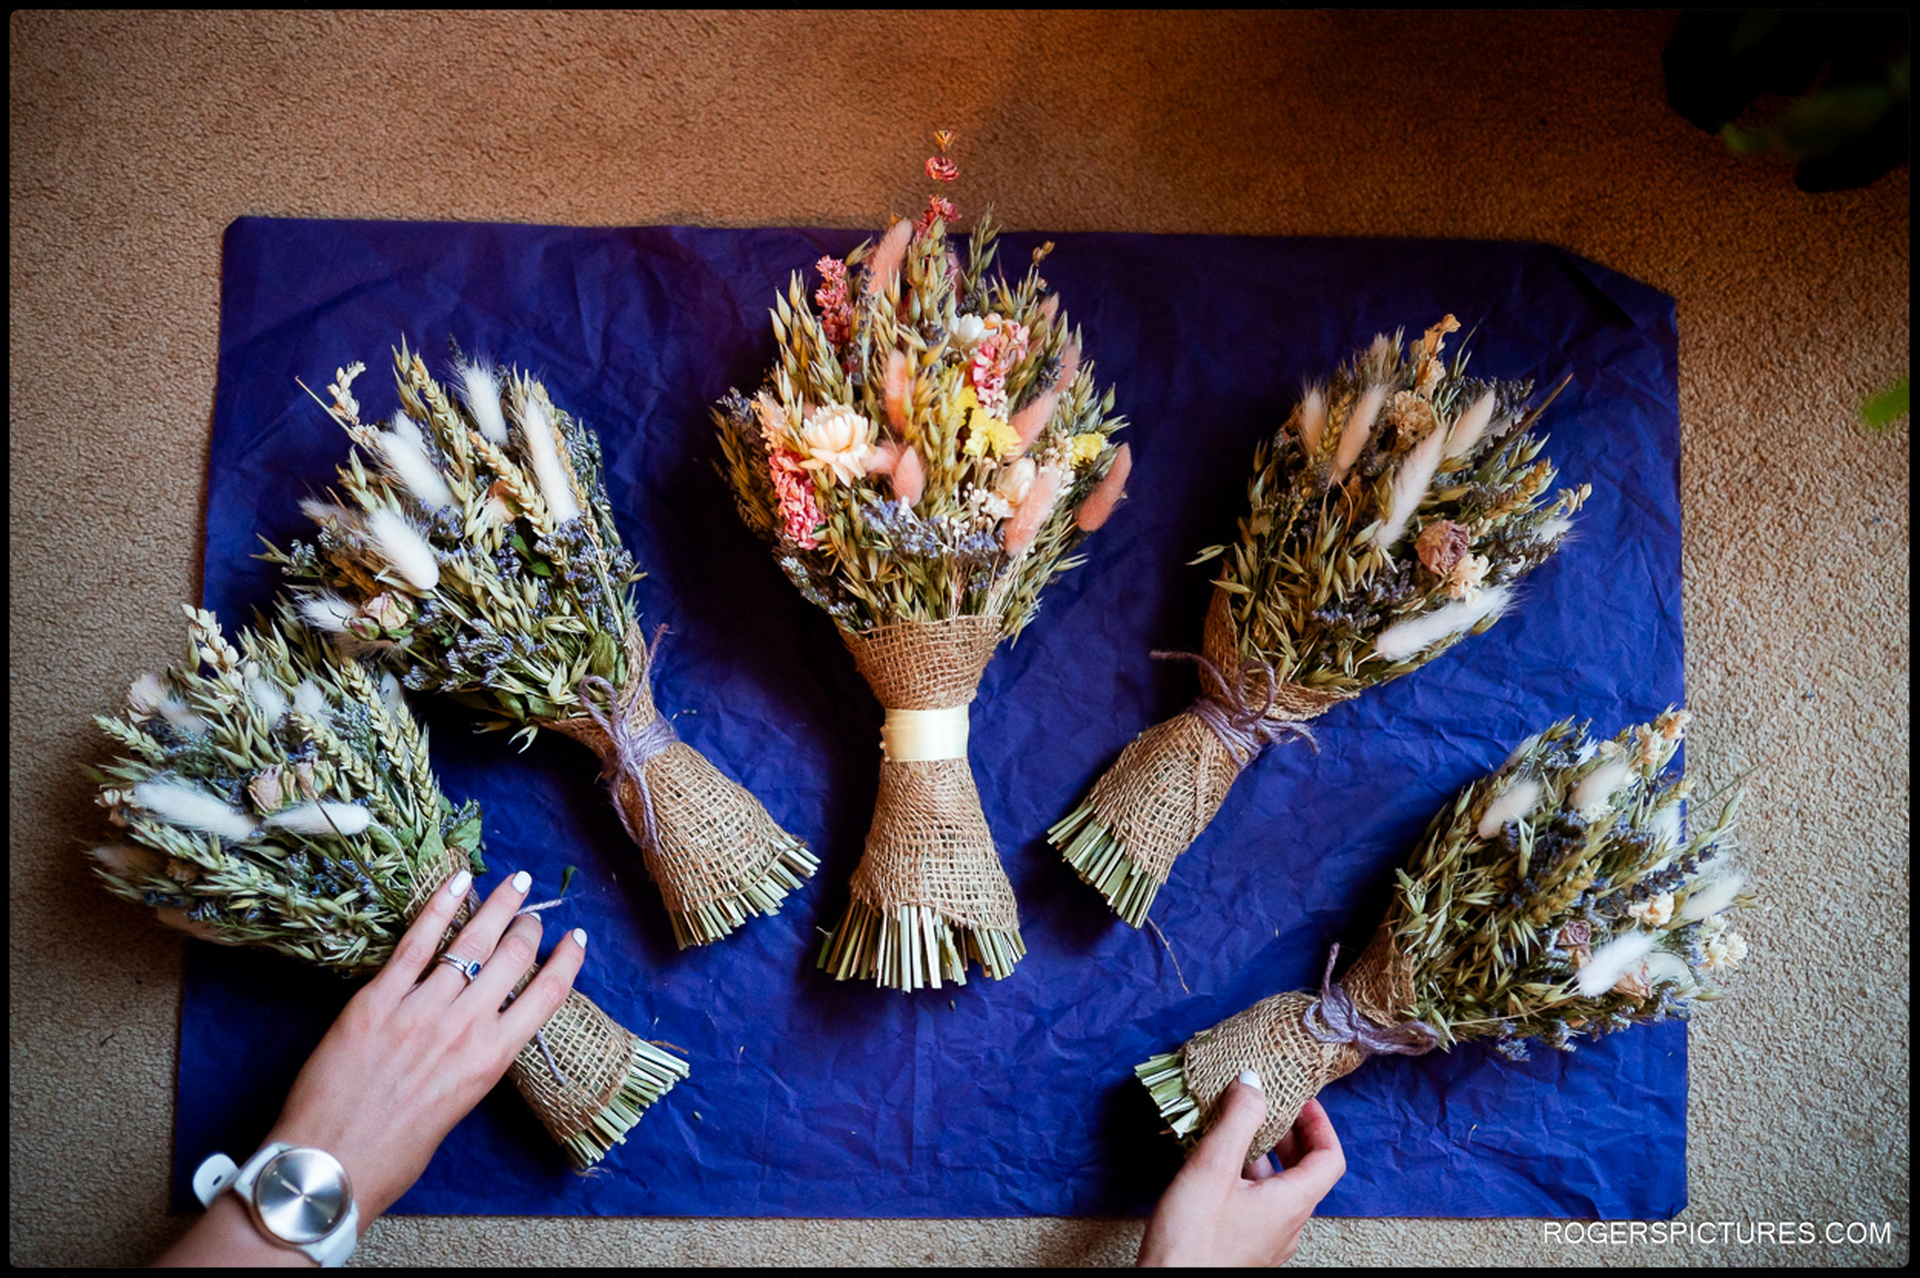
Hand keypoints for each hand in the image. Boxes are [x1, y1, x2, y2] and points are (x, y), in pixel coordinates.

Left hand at [156, 868, 585, 1265]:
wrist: (329, 1166)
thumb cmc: (394, 1154)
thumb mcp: (456, 1109)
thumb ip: (471, 1063)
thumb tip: (476, 1031)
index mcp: (490, 1060)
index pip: (546, 995)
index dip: (567, 960)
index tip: (576, 937)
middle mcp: (464, 1026)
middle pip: (512, 958)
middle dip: (528, 926)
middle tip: (532, 908)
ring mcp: (420, 1008)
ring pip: (471, 942)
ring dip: (497, 907)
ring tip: (512, 884)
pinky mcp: (377, 999)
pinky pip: (416, 942)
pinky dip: (441, 906)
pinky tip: (459, 880)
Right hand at [1137, 1074, 1345, 1266]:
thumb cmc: (1191, 1240)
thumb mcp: (1213, 1168)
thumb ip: (1238, 1120)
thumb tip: (1255, 1083)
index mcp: (1291, 1204)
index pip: (1330, 1158)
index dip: (1320, 1123)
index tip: (1301, 1099)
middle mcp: (1287, 1225)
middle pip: (1306, 1172)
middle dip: (1291, 1134)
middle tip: (1270, 1106)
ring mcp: (1267, 1240)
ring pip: (1279, 1188)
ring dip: (1264, 1155)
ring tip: (1236, 1130)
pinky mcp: (1244, 1247)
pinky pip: (1258, 1204)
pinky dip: (1247, 1176)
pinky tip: (1217, 1166)